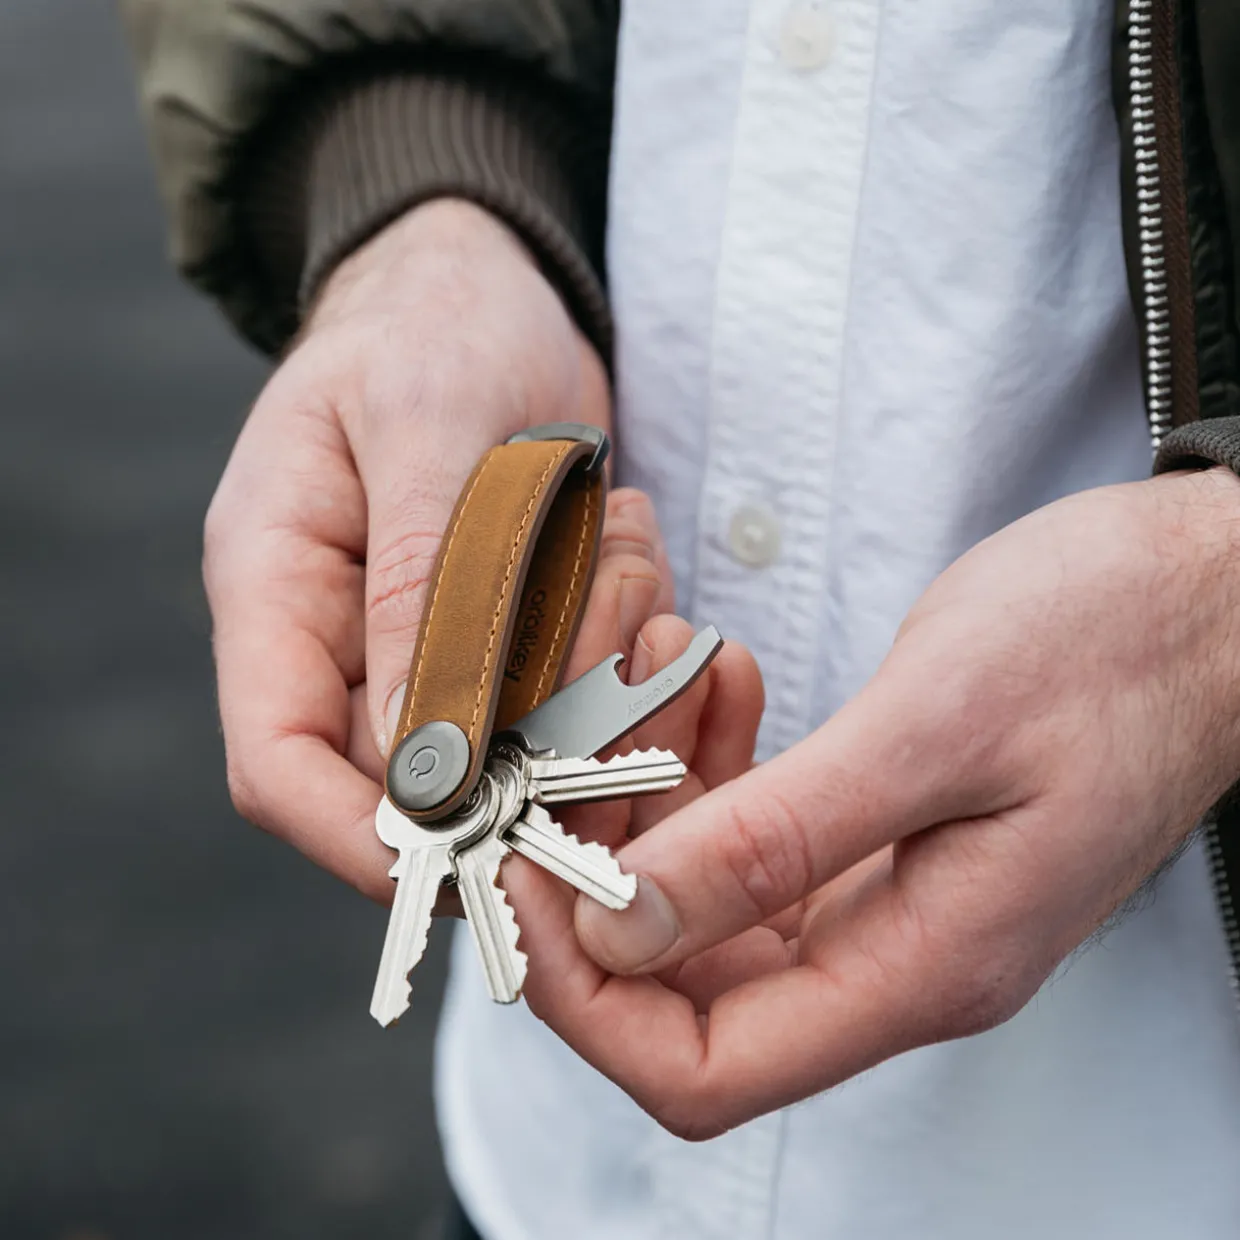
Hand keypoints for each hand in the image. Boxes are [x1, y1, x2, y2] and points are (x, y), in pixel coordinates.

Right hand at [204, 199, 612, 896]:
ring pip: (523, 738)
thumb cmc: (433, 324)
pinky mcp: (513, 634)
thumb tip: (422, 755)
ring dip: (599, 660)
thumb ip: (418, 584)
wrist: (485, 286)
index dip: (368, 837)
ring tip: (616, 529)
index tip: (482, 848)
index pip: (282, 764)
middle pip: (427, 776)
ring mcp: (433, 644)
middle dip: (539, 732)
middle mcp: (347, 640)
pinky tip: (625, 528)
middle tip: (616, 619)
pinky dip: (626, 628)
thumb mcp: (423, 423)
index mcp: (278, 589)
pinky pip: (583, 685)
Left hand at [508, 467, 1239, 1138]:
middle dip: (603, 879)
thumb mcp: (933, 731)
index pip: (701, 1070)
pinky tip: (720, 681)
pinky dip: (715, 765)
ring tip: (656, 674)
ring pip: (710, 900)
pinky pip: (759, 832)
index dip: (590, 999)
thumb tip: (622, 926)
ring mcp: (889, 896)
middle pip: (685, 989)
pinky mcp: (884, 833)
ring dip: (657, 800)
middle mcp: (896, 954)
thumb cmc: (1111, 649)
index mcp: (920, 966)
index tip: (531, 875)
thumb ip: (775, 842)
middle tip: (570, 756)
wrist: (1209, 597)